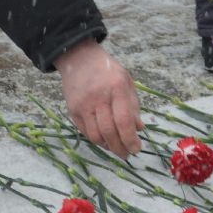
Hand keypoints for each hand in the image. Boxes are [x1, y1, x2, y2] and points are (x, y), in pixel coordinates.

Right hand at [54, 39, 141, 157]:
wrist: (79, 58)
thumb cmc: (107, 71)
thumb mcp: (126, 81)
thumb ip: (133, 105)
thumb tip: (139, 129)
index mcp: (116, 87)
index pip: (124, 121)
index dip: (131, 139)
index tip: (137, 148)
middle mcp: (98, 97)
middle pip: (109, 132)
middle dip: (120, 148)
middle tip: (127, 153)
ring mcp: (83, 104)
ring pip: (95, 135)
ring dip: (108, 146)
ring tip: (116, 148)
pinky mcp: (73, 110)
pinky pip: (85, 132)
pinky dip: (97, 140)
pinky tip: (105, 140)